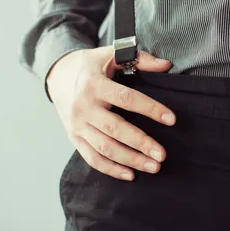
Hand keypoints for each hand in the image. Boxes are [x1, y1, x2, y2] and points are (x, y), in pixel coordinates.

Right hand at [47, 46, 176, 181]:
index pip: (126, 99)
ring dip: (130, 160)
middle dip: (140, 143)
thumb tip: (166, 65)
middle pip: (115, 129)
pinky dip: (111, 169)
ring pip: (104, 147)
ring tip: (154, 167)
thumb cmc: (90, 65)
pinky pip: (92, 158)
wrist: (58, 76)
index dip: (150, 109)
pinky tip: (130, 175)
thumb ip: (140, 59)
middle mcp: (84, 107)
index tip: (171, 119)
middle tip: (162, 154)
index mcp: (94, 84)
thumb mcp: (111, 55)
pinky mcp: (74, 138)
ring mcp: (77, 125)